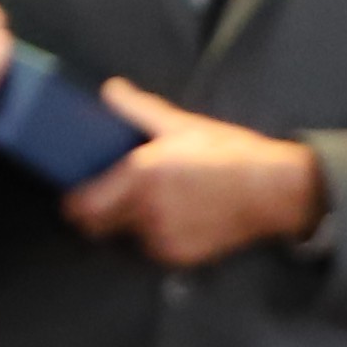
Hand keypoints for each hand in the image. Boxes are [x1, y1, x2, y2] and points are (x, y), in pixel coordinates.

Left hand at [66, 87, 331, 266]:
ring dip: (126, 224)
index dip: (73, 201)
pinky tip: (172, 215)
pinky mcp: (178, 256)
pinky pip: (150, 248)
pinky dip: (152, 236)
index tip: (77, 191)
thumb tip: (109, 89)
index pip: (80, 206)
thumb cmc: (230, 153)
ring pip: (122, 238)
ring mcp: (161, 238)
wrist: (274, 190)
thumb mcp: (182, 125)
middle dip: (94, 214)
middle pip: (94, 227)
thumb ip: (138, 109)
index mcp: (140, 175)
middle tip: (107, 196)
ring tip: (148, 202)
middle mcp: (145, 211)